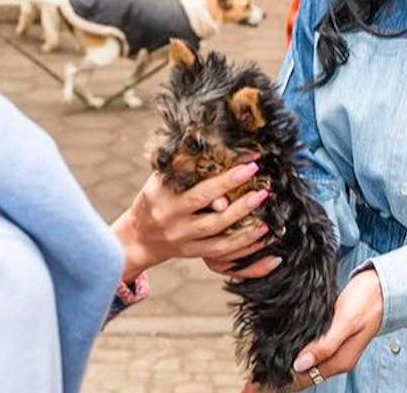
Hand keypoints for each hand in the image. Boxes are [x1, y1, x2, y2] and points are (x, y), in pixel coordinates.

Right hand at [111, 164, 278, 281]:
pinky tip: (262, 238)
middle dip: (240, 205)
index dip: (227, 179)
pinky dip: (244, 249)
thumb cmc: (155, 198)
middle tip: (263, 192)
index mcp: (163, 197)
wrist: (138, 237)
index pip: (199, 188)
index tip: (252, 164)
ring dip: (246, 231)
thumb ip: (185, 168)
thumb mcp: (160, 179)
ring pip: (218, 239)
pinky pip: (221, 255)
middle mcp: (172, 221)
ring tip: (268, 221)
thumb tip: (220, 150)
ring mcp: (182, 240)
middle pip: (211, 217)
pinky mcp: (192, 253)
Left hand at [241, 270, 384, 391]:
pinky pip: (307, 354)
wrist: (384, 286)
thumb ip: (325, 344)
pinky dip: (291, 358)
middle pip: (298, 377)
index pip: (300, 379)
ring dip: (280, 372)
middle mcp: (334, 359)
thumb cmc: (367, 300)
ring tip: (258, 377)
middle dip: (273, 383)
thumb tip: (299, 365)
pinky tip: (280, 356)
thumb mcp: (346, 321)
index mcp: (338, 360)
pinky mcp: (330, 337)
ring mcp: (333, 349)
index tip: (253, 388)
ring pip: (301, 367)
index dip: (275, 384)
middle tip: (248, 387)